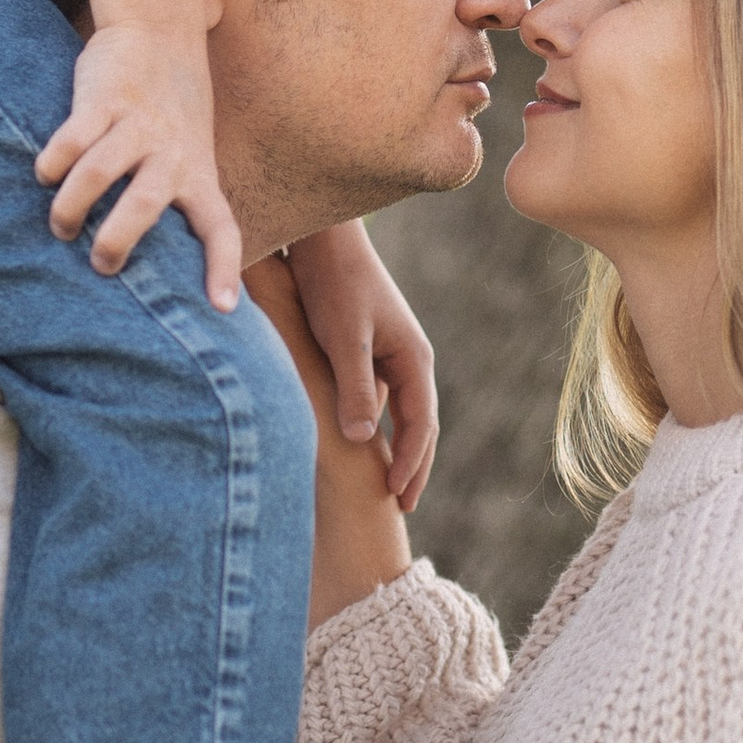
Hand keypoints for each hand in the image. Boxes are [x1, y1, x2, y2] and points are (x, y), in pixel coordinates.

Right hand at [36, 20, 242, 303]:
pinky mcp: (104, 98)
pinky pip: (72, 137)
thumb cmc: (172, 112)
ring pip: (98, 172)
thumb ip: (179, 199)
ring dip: (73, 206)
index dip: (224, 268)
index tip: (223, 308)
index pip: (221, 228)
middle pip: (144, 204)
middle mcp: (171, 153)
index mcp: (198, 174)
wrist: (159, 32)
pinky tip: (45, 175)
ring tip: (62, 225)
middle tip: (100, 263)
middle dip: (117, 241)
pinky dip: (53, 162)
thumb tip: (152, 262)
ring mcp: (138, 124)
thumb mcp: (192, 155)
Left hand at [243, 258, 413, 623]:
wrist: (321, 236)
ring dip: (394, 447)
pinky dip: (372, 423)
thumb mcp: (344, 338)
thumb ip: (355, 387)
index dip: (412, 464)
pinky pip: (376, 395)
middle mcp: (407, 357)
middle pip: (419, 423)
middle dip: (413, 465)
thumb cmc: (332, 283)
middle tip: (403, 507)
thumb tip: (366, 440)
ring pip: (397, 410)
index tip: (397, 498)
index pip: (422, 424)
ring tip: (383, 483)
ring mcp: (388, 352)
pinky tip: (355, 443)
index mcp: (413, 358)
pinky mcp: (367, 345)